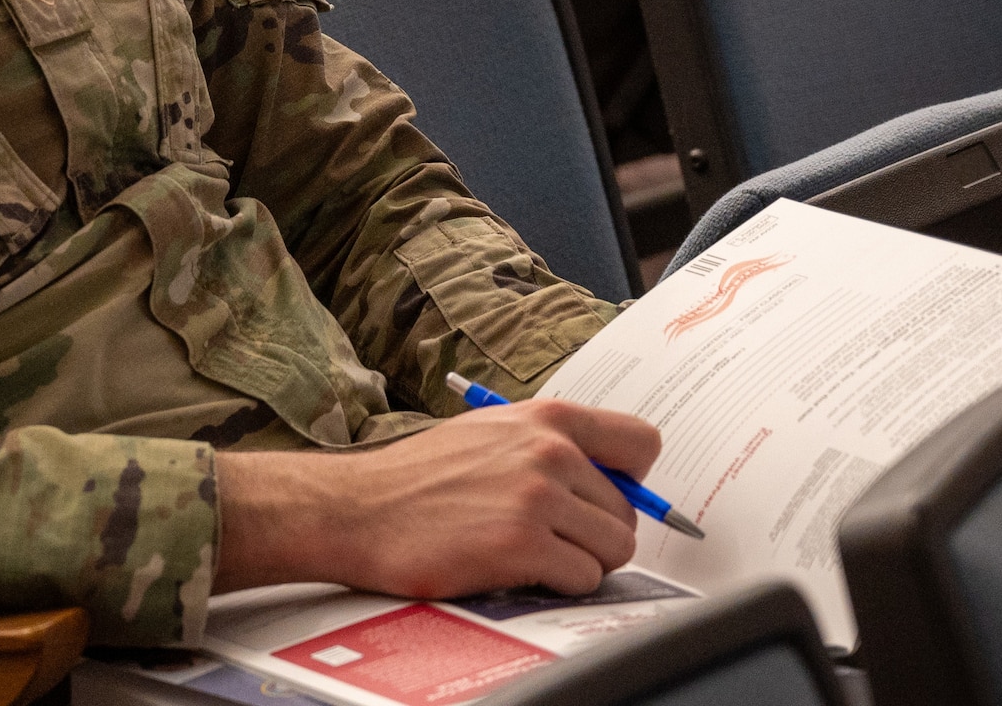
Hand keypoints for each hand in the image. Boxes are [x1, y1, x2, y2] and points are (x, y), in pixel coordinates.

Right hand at [213, 401, 661, 599]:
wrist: (360, 509)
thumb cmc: (420, 477)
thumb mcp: (488, 434)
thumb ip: (548, 445)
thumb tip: (611, 480)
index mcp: (544, 417)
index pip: (641, 442)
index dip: (632, 481)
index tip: (609, 498)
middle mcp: (549, 450)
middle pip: (628, 512)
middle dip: (594, 534)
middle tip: (547, 537)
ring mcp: (538, 496)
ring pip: (613, 549)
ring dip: (579, 562)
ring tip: (529, 553)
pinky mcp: (523, 544)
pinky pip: (584, 578)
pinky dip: (559, 584)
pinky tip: (515, 568)